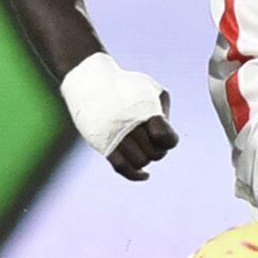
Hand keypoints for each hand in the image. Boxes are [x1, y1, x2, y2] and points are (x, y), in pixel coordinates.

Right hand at [60, 52, 177, 179]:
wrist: (90, 82)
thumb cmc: (124, 86)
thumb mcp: (149, 89)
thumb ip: (161, 111)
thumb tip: (163, 136)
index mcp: (146, 112)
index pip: (166, 139)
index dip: (167, 140)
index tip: (160, 132)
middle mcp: (131, 126)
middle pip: (155, 154)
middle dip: (156, 149)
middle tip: (149, 138)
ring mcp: (117, 137)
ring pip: (140, 163)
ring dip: (144, 158)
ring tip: (140, 146)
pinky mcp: (104, 145)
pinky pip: (122, 168)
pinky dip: (136, 175)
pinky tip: (145, 175)